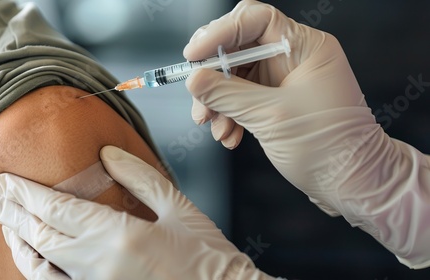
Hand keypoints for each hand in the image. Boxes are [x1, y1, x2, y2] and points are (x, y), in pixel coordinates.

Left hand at [0, 146, 278, 279]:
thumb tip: (107, 154)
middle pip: (40, 236)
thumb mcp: (178, 207)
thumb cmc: (206, 256)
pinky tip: (32, 257)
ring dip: (18, 242)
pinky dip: (37, 270)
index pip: (58, 210)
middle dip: (10, 212)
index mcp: (119, 236)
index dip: (27, 193)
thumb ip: (139, 177)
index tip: (5, 180)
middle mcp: (99, 265)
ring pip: (41, 266)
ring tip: (4, 222)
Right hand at [184, 0, 429, 268]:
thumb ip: (228, 95)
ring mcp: (283, 81)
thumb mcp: (272, 117)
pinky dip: (228, 115)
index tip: (194, 55)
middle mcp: (293, 58)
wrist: (350, 183)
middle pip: (238, 48)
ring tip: (213, 126)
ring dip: (217, 101)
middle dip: (213, 74)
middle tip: (197, 96)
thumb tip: (194, 80)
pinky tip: (228, 135)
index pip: (254, 20)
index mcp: (304, 47)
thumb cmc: (328, 148)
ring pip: (234, 77)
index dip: (219, 33)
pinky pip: (240, 99)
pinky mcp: (275, 102)